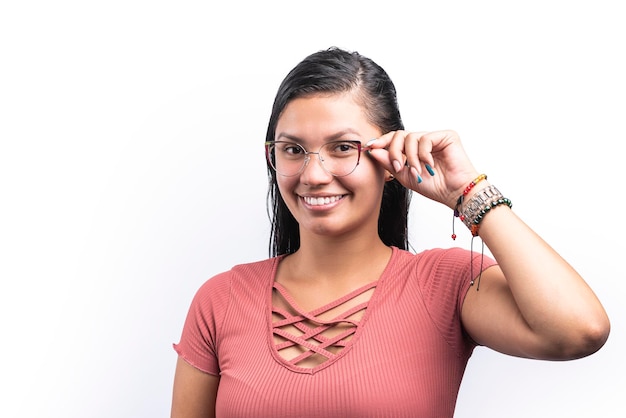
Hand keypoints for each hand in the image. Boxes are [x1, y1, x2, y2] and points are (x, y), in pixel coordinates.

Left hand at [366, 130, 480, 207]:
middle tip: (397, 167)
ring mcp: (436, 137)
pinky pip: (425, 139)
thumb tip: (373, 150)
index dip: (383, 141)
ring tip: (416, 171)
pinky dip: (424, 154)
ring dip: (410, 157)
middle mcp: (425, 141)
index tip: (371, 147)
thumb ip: (389, 162)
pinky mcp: (447, 136)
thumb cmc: (435, 187)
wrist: (455, 193)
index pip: (396, 138)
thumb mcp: (405, 176)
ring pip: (411, 137)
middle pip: (400, 135)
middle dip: (394, 151)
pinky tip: (429, 165)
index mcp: (415, 149)